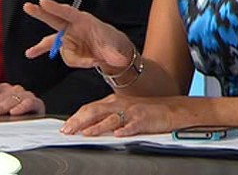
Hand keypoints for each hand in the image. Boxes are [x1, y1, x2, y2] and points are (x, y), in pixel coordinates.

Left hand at [0, 83, 44, 115]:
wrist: (36, 119)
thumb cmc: (14, 112)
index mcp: (3, 89)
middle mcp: (13, 90)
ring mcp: (25, 96)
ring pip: (11, 99)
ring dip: (1, 106)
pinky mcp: (36, 103)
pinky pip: (28, 104)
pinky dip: (21, 108)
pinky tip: (13, 113)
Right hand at [23, 0, 133, 72]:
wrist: (108, 51)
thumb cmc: (111, 43)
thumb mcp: (114, 48)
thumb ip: (114, 55)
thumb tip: (118, 62)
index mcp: (84, 20)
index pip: (68, 12)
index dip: (56, 8)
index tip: (43, 2)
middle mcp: (72, 26)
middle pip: (54, 18)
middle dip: (41, 12)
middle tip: (28, 6)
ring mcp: (66, 36)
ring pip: (52, 42)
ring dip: (49, 51)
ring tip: (31, 52)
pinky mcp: (64, 46)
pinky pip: (50, 49)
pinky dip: (39, 50)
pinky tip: (29, 54)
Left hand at [61, 93, 183, 136]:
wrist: (171, 109)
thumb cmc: (147, 111)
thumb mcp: (123, 110)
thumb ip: (107, 116)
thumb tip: (87, 127)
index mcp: (113, 101)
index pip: (90, 108)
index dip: (76, 117)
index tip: (65, 127)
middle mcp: (120, 104)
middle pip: (96, 111)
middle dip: (80, 121)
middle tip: (68, 131)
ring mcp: (132, 111)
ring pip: (111, 118)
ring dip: (98, 126)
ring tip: (87, 133)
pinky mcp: (144, 119)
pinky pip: (133, 125)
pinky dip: (125, 130)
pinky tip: (118, 135)